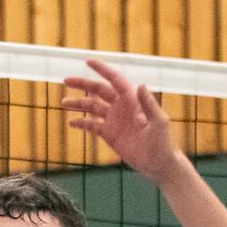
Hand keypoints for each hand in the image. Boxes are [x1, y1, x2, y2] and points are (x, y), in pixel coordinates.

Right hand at [64, 58, 183, 182]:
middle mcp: (121, 106)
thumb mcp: (158, 122)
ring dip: (78, 104)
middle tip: (66, 81)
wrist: (158, 164)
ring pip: (92, 107)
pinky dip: (81, 123)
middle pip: (98, 90)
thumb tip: (141, 85)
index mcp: (132, 100)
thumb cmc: (163, 142)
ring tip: (64, 103)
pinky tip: (71, 123)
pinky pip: (92, 125)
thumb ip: (149, 104)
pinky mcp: (109, 134)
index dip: (102, 70)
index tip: (88, 62)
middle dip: (83, 84)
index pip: (115, 80)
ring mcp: (114, 120)